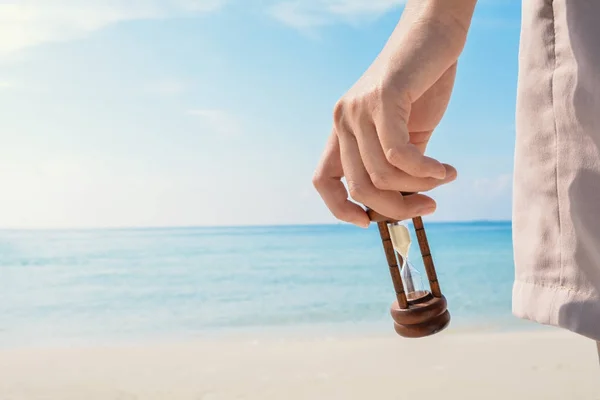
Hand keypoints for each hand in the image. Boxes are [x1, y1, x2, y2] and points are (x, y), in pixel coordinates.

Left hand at [313, 7, 473, 227]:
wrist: (435, 34)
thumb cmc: (423, 84)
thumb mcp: (407, 133)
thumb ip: (399, 167)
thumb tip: (401, 207)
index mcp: (343, 130)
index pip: (322, 180)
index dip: (339, 208)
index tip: (368, 221)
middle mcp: (342, 119)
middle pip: (359, 187)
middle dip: (396, 208)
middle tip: (429, 205)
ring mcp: (358, 108)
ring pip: (381, 175)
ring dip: (419, 187)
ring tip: (444, 177)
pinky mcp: (382, 97)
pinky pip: (398, 154)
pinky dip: (425, 171)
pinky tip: (445, 170)